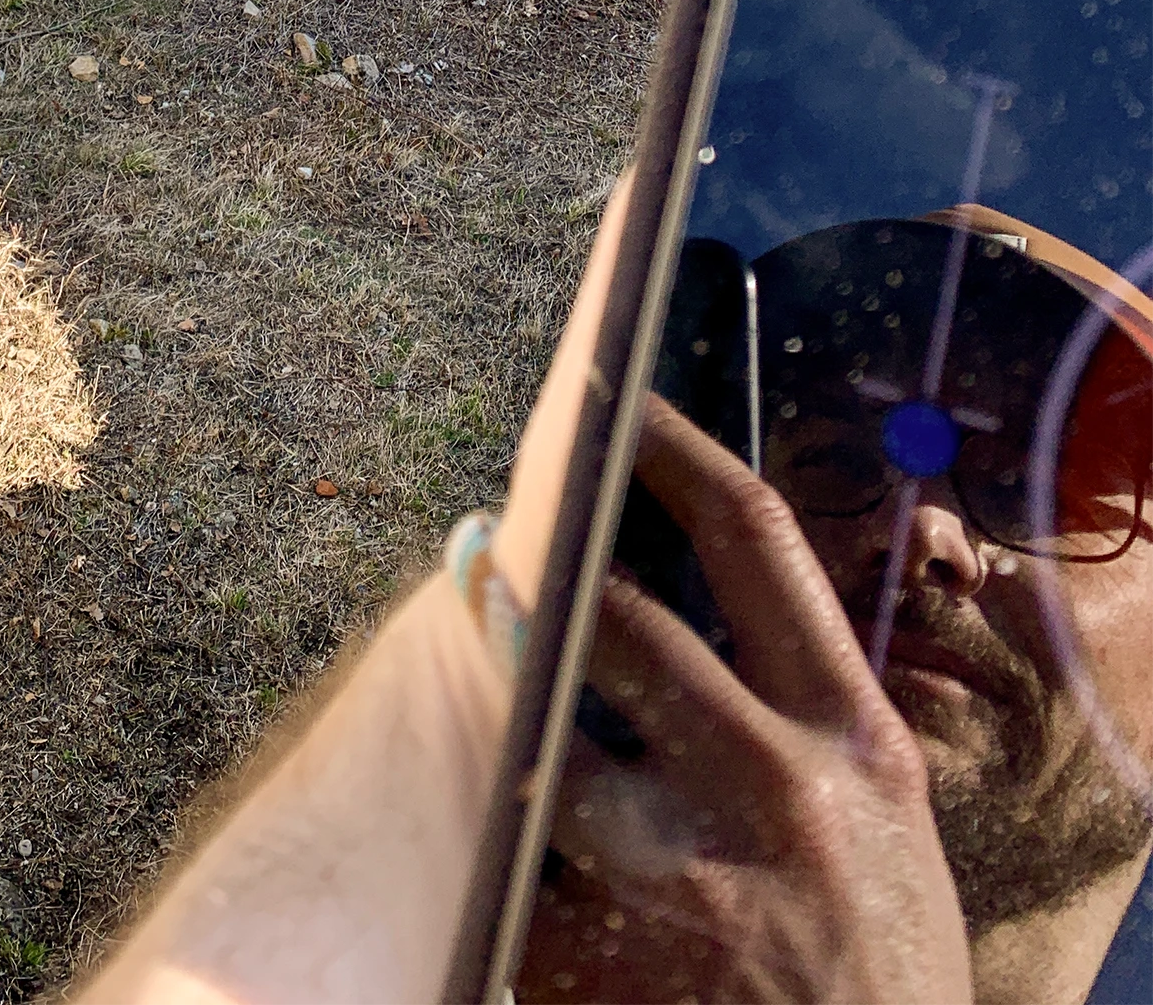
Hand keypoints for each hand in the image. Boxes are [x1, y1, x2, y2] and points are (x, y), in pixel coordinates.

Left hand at [520, 398, 970, 1004]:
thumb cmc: (875, 976)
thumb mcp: (879, 830)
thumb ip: (795, 721)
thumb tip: (669, 598)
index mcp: (853, 740)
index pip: (755, 537)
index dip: (674, 447)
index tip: (618, 394)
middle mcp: (772, 789)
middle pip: (613, 615)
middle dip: (540, 584)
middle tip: (487, 564)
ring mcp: (682, 881)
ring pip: (540, 742)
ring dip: (499, 726)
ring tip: (463, 717)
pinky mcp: (597, 964)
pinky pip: (509, 875)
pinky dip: (491, 866)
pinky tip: (481, 870)